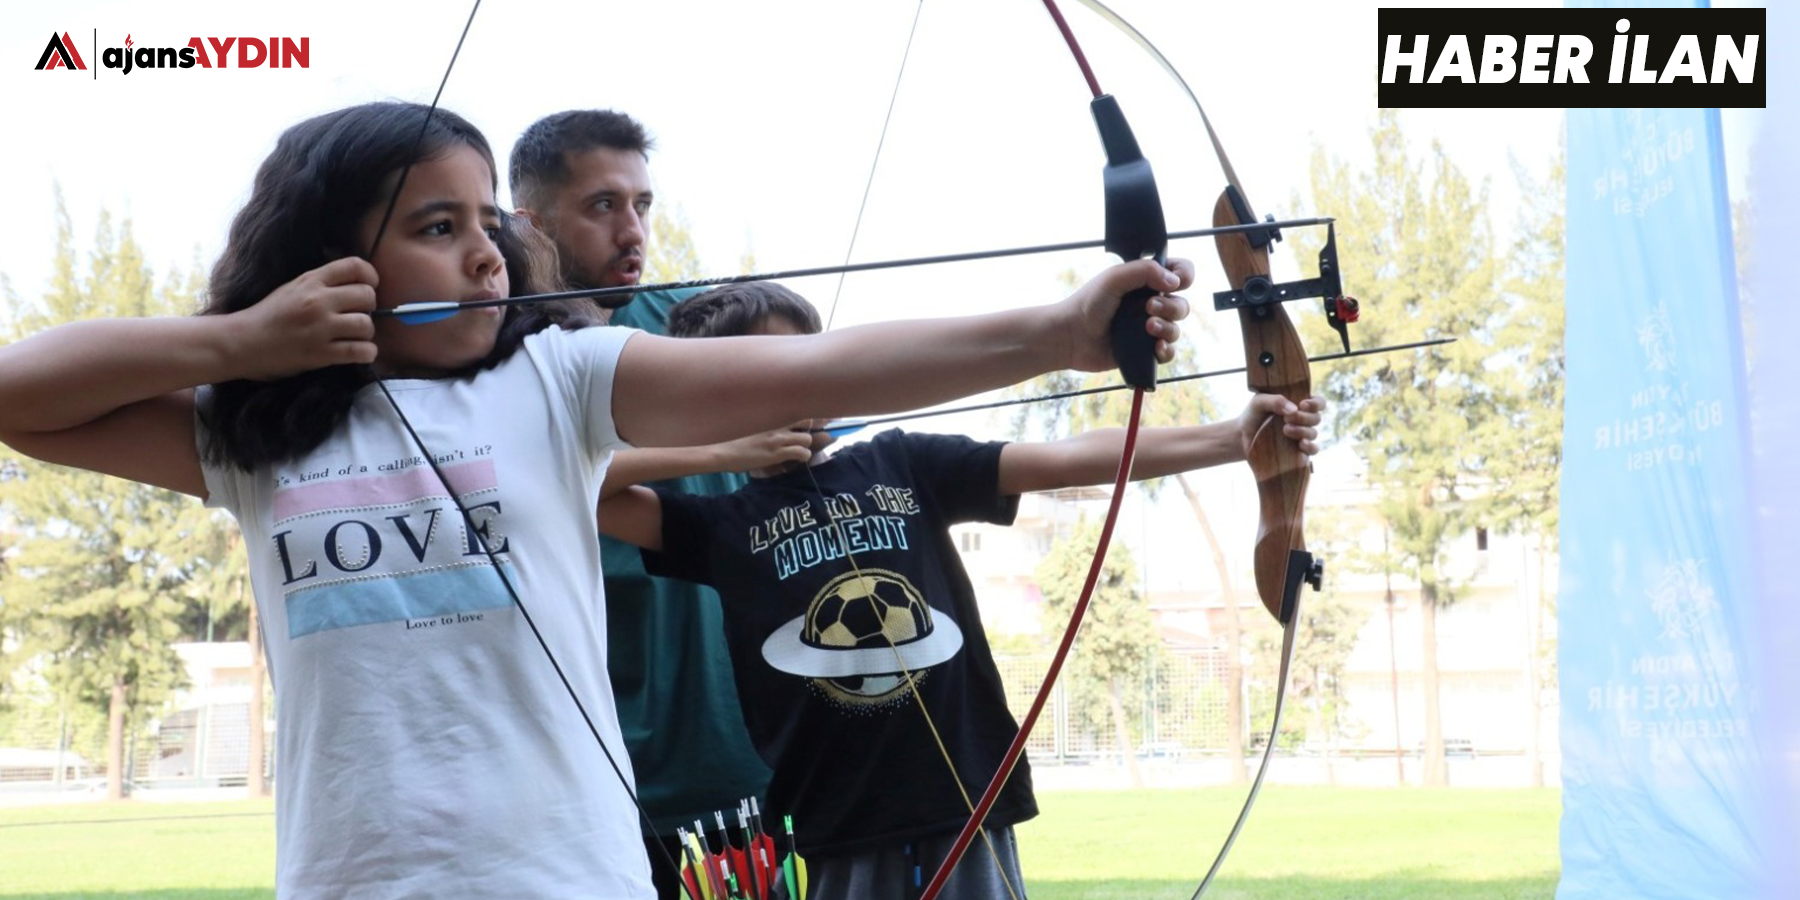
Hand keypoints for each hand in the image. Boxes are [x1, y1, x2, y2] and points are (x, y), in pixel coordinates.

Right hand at [231, 257, 378, 379]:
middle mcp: (318, 301)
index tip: (370, 286)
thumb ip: (321, 282)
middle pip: (367, 296)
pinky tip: (361, 353)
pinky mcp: (321, 354)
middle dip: (369, 307)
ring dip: (366, 333)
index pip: (355, 266)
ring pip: (367, 325)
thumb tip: (355, 279)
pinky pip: (360, 351)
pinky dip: (367, 353)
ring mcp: (320, 328)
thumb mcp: (293, 287)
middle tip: (358, 316)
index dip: (370, 276)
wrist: (241, 342)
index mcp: (310, 281)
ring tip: (355, 337)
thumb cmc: (268, 315)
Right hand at [712, 422, 818, 471]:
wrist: (720, 450)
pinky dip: (804, 456)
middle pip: (807, 421)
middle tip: (805, 437)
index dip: (808, 415)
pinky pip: (802, 453)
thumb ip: (763, 424)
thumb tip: (770, 429)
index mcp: (769, 415)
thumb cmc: (729, 439)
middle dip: (810, 429)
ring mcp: (778, 438)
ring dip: (806, 445)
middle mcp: (777, 424)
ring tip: (799, 450)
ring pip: (807, 438)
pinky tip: (798, 459)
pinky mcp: (777, 453)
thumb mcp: (749, 425)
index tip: (813, 419)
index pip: (796, 408)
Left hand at [1061, 257, 1193, 372]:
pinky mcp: (1144, 350)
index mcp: (1146, 281)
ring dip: (1167, 328)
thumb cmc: (1088, 304)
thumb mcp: (1114, 278)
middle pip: (1182, 303)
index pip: (1180, 273)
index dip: (1184, 275)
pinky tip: (1155, 347)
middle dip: (1171, 306)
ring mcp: (1149, 327)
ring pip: (1177, 328)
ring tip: (1148, 328)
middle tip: (1148, 308)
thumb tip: (1174, 281)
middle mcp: (1151, 303)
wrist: (1071, 337)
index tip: (1174, 282)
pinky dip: (1166, 350)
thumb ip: (1144, 270)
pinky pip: (1168, 352)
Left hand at [1236, 394, 1324, 458]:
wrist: (1241, 436)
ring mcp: (1301, 436)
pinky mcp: (1298, 452)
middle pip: (1316, 418)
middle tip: (1286, 418)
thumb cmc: (1252, 415)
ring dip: (1303, 431)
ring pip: (1313, 433)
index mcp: (1298, 405)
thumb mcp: (1259, 402)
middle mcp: (1303, 420)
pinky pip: (1313, 450)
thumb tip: (1293, 410)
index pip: (1318, 403)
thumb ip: (1276, 401)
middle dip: (1304, 418)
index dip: (1316, 404)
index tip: (1303, 404)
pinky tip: (1301, 444)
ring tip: (1285, 430)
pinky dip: (1310, 447)